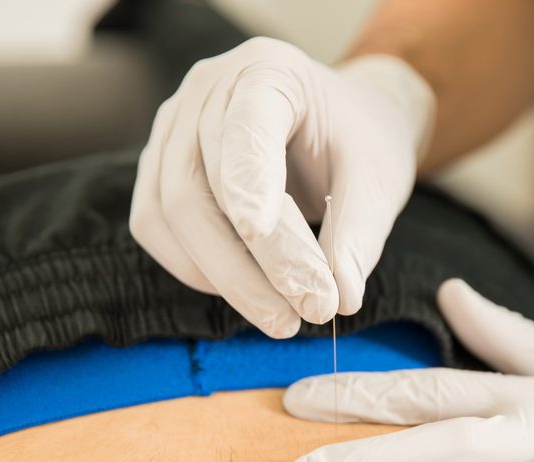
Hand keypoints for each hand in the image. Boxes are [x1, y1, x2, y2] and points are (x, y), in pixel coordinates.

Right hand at [130, 37, 434, 336]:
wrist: (339, 124)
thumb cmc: (359, 142)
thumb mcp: (378, 179)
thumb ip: (359, 235)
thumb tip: (340, 300)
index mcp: (269, 72)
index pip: (246, 126)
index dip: (248, 182)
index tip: (261, 233)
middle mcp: (208, 90)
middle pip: (201, 185)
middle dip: (252, 262)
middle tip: (307, 311)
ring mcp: (174, 126)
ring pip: (170, 212)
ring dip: (224, 278)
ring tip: (283, 318)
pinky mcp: (161, 167)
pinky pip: (155, 225)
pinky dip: (197, 269)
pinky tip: (246, 291)